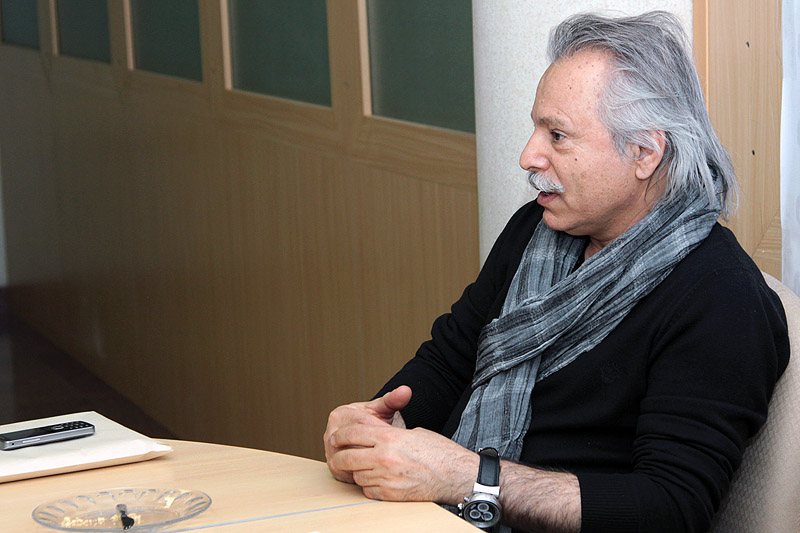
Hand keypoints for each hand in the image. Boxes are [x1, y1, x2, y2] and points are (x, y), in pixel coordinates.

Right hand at [324, 386, 411, 481]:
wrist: (364, 436)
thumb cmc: (374, 421)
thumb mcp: (383, 410)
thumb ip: (393, 400)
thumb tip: (405, 391)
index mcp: (340, 414)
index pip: (362, 425)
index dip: (381, 433)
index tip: (396, 438)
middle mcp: (331, 432)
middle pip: (355, 444)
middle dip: (375, 450)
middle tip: (394, 455)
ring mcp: (329, 450)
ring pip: (351, 460)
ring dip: (368, 464)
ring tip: (387, 465)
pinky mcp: (333, 466)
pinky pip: (348, 473)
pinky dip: (363, 474)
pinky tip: (377, 473)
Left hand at [327, 424, 477, 503]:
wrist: (454, 475)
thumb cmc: (438, 452)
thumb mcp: (412, 433)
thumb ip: (389, 435)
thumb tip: (373, 437)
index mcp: (390, 436)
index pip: (353, 433)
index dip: (341, 435)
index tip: (336, 438)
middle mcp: (384, 457)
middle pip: (348, 457)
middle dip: (340, 456)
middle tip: (339, 455)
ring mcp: (386, 477)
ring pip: (356, 475)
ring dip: (357, 471)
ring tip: (366, 467)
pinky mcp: (390, 494)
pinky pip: (367, 490)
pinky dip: (369, 485)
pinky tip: (378, 479)